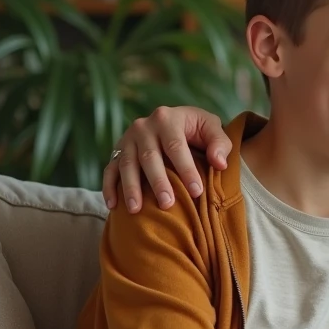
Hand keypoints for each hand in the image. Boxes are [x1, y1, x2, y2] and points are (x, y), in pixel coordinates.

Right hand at [102, 106, 231, 211]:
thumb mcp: (212, 128)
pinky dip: (109, 187)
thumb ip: (220, 144)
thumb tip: (219, 164)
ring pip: (127, 165)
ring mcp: (127, 139)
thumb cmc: (197, 129)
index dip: (186, 169)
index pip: (176, 146)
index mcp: (167, 118)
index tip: (196, 192)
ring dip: (130, 188)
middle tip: (167, 204)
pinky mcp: (118, 151)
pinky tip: (113, 205)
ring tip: (136, 210)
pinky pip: (110, 169)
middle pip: (149, 157)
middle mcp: (143, 126)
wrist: (174, 121)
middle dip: (158, 182)